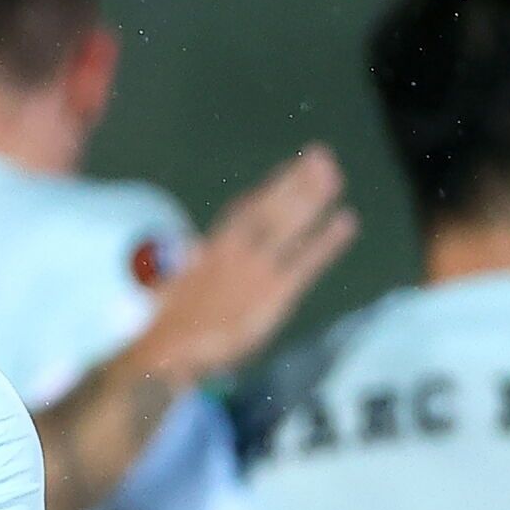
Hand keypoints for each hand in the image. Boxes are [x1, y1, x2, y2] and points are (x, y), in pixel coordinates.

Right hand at [120, 146, 356, 386]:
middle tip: (322, 156)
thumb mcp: (168, 282)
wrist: (166, 353)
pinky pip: (305, 262)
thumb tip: (193, 242)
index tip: (291, 168)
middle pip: (272, 209)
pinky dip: (327, 241)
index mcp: (211, 247)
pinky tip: (346, 221)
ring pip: (289, 226)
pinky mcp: (273, 296)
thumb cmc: (163, 325)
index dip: (272, 187)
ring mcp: (257, 271)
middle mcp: (237, 252)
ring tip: (334, 175)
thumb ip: (185, 260)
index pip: (246, 209)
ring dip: (313, 199)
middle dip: (297, 182)